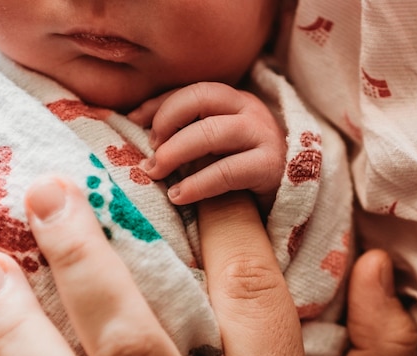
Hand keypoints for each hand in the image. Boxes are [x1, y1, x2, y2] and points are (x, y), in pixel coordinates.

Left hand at [130, 83, 285, 209]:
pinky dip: (196, 184)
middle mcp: (251, 110)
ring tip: (155, 172)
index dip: (158, 104)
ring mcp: (264, 136)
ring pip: (211, 132)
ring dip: (175, 151)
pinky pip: (226, 171)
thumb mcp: (210, 149)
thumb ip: (184, 135)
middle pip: (201, 97)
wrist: (284, 204)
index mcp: (235, 100)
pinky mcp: (271, 167)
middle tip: (149, 152)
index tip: (132, 121)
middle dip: (166, 121)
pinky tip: (178, 195)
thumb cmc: (239, 177)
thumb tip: (135, 124)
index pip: (191, 90)